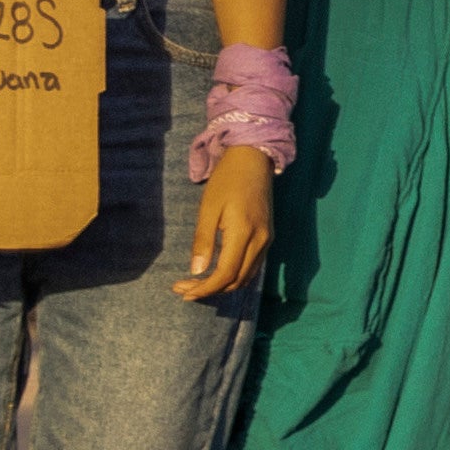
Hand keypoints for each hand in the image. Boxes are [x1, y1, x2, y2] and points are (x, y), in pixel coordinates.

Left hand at [180, 147, 274, 305]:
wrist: (254, 159)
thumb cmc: (227, 180)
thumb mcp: (208, 208)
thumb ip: (203, 240)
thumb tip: (196, 271)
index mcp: (244, 233)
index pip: (226, 273)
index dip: (204, 287)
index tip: (182, 290)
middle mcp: (260, 241)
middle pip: (236, 280)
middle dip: (209, 290)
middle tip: (183, 289)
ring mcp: (267, 240)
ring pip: (246, 277)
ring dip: (222, 285)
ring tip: (196, 284)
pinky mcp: (267, 237)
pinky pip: (252, 267)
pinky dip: (233, 276)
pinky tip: (216, 272)